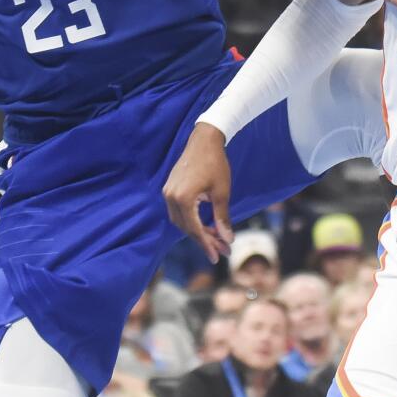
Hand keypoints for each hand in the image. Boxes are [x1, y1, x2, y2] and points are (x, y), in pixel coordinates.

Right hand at [163, 122, 232, 261]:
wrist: (204, 139)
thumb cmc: (215, 164)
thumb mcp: (222, 192)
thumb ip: (222, 218)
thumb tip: (227, 240)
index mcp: (183, 198)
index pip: (195, 229)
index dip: (207, 245)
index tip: (218, 257)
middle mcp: (171, 197)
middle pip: (186, 228)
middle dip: (204, 240)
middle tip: (221, 250)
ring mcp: (168, 192)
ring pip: (181, 222)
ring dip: (197, 231)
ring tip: (216, 239)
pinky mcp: (170, 189)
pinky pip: (179, 212)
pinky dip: (191, 221)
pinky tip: (205, 225)